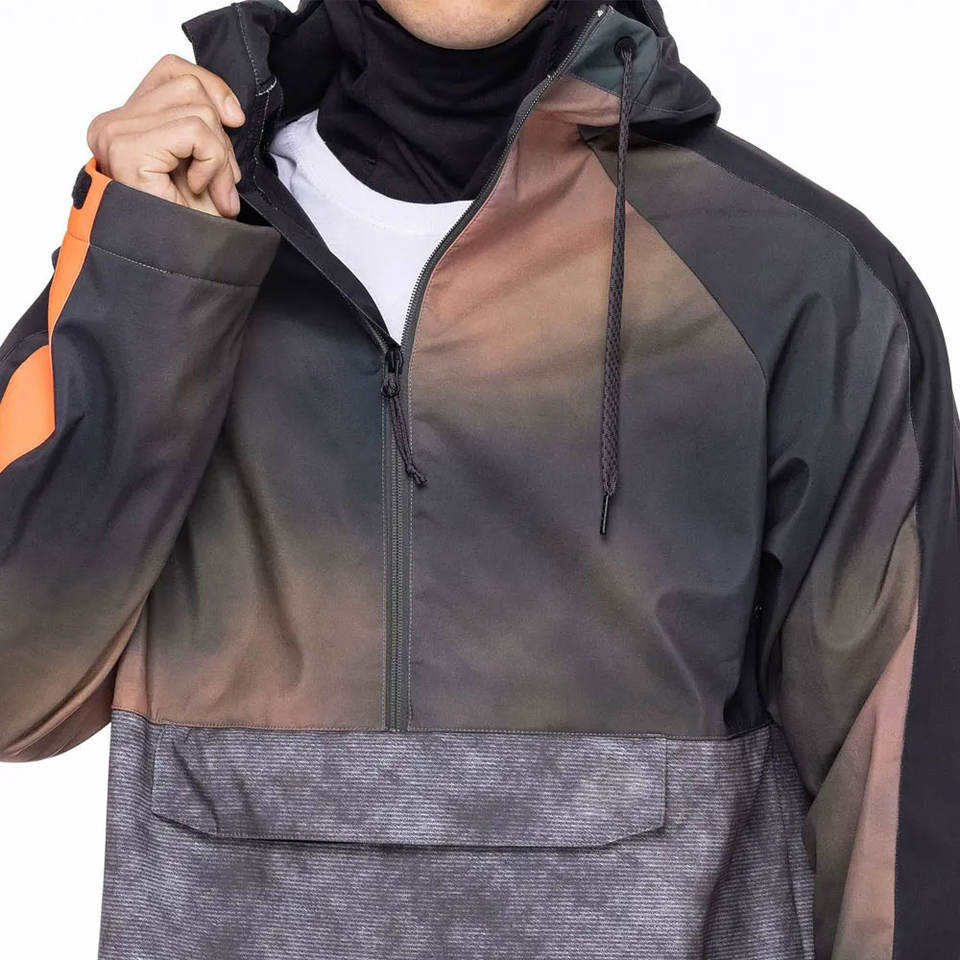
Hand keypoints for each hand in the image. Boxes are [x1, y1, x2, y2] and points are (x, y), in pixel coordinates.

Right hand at [87, 54, 245, 218]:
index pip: (173, 70)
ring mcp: (115, 134)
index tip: (234, 122)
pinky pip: (194, 130)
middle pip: (189, 86)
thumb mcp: (204, 167)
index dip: (213, 89)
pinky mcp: (128, 148)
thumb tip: (230, 108)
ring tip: (210, 190)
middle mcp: (112, 124)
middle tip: (221, 182)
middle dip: (220, 137)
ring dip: (219, 156)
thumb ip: (208, 129)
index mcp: (125, 122)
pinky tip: (198, 188)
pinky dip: (211, 162)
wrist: (174, 269)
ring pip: (197, 108)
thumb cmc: (186, 228)